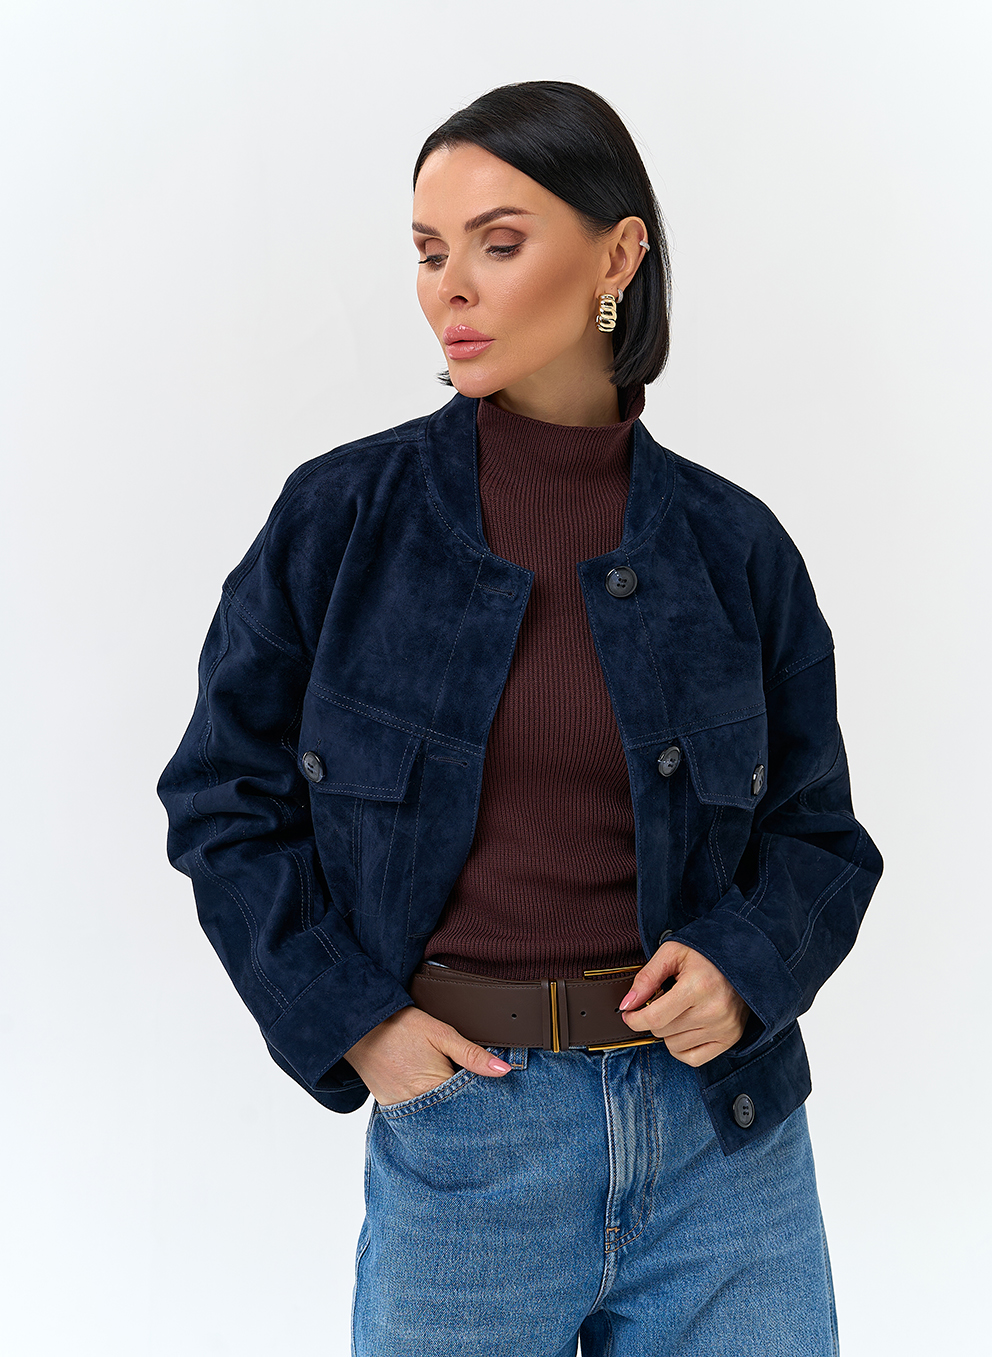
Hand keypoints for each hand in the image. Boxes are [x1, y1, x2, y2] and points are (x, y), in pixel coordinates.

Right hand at [343, 1005, 512, 1106]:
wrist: (360, 1025)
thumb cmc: (401, 1026)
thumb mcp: (441, 1033)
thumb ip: (472, 1054)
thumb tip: (504, 1070)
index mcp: (435, 1088)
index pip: (469, 1104)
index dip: (483, 1097)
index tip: (495, 1097)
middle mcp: (417, 1106)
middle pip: (452, 1114)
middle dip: (465, 1107)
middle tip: (473, 1095)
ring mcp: (400, 1109)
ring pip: (434, 1116)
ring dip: (445, 1109)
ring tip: (451, 1092)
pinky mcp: (389, 1107)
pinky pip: (414, 1114)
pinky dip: (426, 1108)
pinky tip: (432, 1095)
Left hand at [619, 941, 749, 1065]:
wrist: (743, 957)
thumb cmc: (705, 953)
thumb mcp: (672, 953)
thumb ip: (646, 978)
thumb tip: (627, 1004)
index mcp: (698, 987)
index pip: (655, 1018)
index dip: (634, 1019)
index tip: (628, 1013)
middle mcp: (714, 1011)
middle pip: (662, 1031)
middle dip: (654, 1017)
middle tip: (664, 999)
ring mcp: (724, 1027)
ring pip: (674, 1045)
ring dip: (669, 1031)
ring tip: (680, 1008)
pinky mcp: (731, 1038)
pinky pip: (693, 1059)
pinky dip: (681, 1047)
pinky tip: (684, 1028)